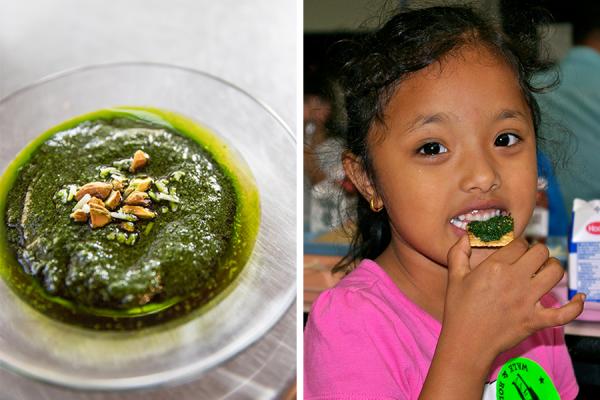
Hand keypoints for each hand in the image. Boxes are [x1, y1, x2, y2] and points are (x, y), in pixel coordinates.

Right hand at [442, 235, 584, 359]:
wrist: (467, 342)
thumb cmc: (459, 310)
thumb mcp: (454, 277)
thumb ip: (458, 252)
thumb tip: (466, 237)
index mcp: (496, 267)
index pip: (519, 243)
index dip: (520, 243)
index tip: (516, 249)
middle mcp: (515, 280)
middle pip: (541, 253)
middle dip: (538, 252)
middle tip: (531, 259)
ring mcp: (528, 300)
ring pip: (556, 273)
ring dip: (554, 268)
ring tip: (547, 271)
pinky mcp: (536, 320)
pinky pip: (565, 313)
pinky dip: (575, 306)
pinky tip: (579, 298)